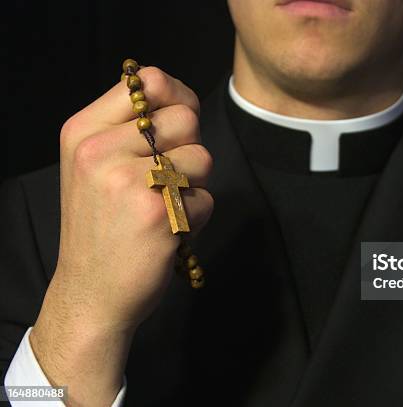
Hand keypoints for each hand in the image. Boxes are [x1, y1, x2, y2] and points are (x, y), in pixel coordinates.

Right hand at [30, 67, 212, 405]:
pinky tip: (168, 232)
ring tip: (164, 208)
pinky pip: (206, 199)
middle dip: (188, 150)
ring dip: (194, 186)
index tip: (179, 125)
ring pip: (202, 158)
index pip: (148, 81)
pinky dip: (197, 218)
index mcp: (83, 131)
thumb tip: (180, 100)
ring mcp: (128, 181)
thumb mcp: (94, 167)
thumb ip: (130, 130)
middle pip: (185, 119)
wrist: (91, 293)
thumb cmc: (101, 228)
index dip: (177, 97)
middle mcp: (100, 150)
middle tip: (165, 182)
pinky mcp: (157, 213)